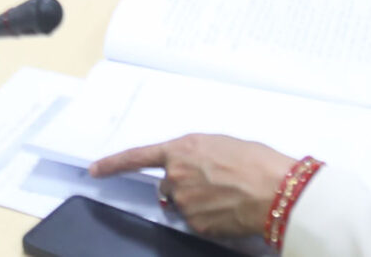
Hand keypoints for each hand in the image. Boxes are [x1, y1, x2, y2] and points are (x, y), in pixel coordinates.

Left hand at [88, 136, 295, 239]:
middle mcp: (176, 175)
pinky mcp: (195, 224)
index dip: (113, 164)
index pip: (138, 157)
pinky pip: (196, 222)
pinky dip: (209, 218)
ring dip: (197, 202)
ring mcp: (184, 202)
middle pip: (167, 185)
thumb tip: (190, 169)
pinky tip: (228, 210)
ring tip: (227, 196)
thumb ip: (195, 155)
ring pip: (182, 205)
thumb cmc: (256, 161)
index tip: (95, 170)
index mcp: (181, 148)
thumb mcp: (221, 144)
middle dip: (182, 186)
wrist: (275, 190)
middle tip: (213, 184)